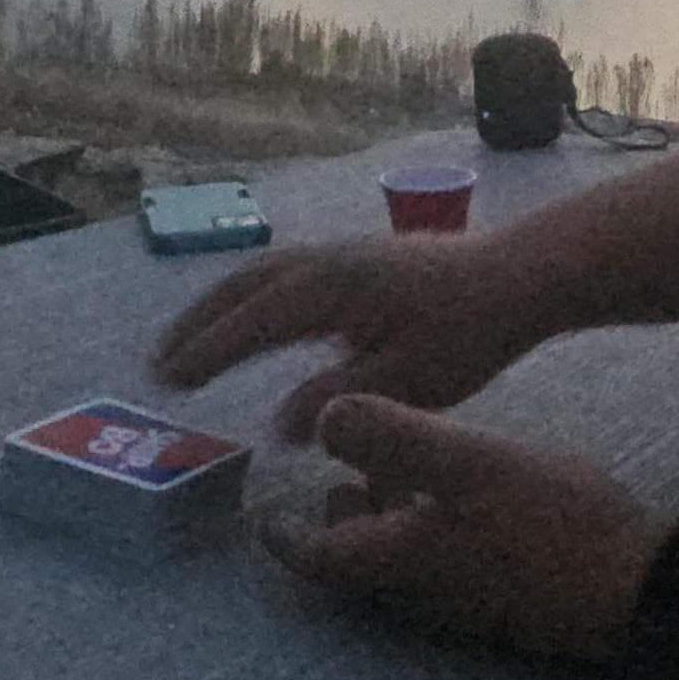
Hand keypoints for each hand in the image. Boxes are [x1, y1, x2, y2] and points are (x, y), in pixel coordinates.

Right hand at [153, 234, 545, 441]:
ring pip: (261, 274)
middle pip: (244, 286)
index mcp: (333, 288)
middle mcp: (326, 260)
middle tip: (158, 365)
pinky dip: (249, 296)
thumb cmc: (470, 332)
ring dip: (219, 306)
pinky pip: (283, 272)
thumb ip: (339, 400)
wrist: (520, 275)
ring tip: (188, 341)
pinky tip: (251, 320)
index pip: (254, 320)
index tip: (168, 380)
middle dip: (197, 324)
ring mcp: (340, 253)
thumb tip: (279, 426)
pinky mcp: (356, 258)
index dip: (208, 350)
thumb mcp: (409, 380)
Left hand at [257, 394, 661, 664]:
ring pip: (397, 556)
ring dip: (379, 515)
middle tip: (318, 474)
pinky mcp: (501, 592)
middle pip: (352, 559)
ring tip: (378, 467)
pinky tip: (452, 484)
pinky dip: (421, 520)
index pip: (312, 555)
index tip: (254, 508)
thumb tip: (324, 417)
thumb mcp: (468, 464)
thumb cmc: (550, 523)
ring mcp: (462, 598)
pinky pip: (438, 557)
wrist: (641, 588)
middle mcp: (419, 591)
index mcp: (396, 561)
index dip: (277, 532)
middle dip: (328, 520)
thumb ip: (392, 440)